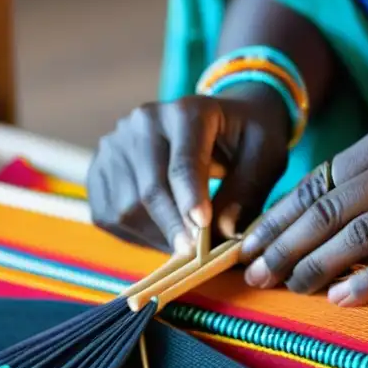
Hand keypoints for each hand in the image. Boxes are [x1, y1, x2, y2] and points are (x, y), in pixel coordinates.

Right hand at [87, 84, 289, 253]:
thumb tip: (222, 231)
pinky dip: (134, 235)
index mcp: (188, 112)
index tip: (203, 230)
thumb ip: (248, 189)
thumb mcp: (266, 154)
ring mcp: (117, 143)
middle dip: (173, 226)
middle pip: (149, 188)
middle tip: (195, 255)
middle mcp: (144, 121)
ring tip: (186, 248)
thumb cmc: (249, 137)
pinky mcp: (101, 167)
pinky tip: (164, 237)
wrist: (222, 118)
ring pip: (124, 206)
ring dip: (155, 236)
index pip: (183, 162)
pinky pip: (108, 214)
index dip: (190, 199)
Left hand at [239, 122, 367, 305]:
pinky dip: (367, 280)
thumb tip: (312, 222)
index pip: (318, 182)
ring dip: (315, 266)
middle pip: (328, 210)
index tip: (250, 244)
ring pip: (356, 235)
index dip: (279, 217)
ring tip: (290, 289)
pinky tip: (342, 298)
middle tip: (255, 274)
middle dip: (284, 245)